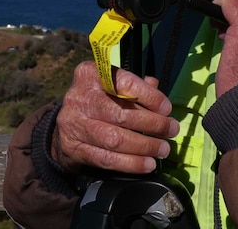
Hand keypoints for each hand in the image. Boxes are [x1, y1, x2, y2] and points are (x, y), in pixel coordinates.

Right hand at [51, 61, 179, 174]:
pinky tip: (147, 164)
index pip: (123, 82)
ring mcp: (74, 124)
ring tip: (162, 149)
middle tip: (171, 130)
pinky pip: (106, 159)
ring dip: (144, 146)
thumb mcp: (111, 85)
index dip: (148, 96)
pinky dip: (130, 164)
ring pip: (115, 139)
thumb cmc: (97, 100)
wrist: (66, 125)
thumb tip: (156, 88)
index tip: (167, 108)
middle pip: (121, 114)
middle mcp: (79, 97)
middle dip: (152, 124)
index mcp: (90, 74)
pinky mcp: (73, 148)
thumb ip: (134, 85)